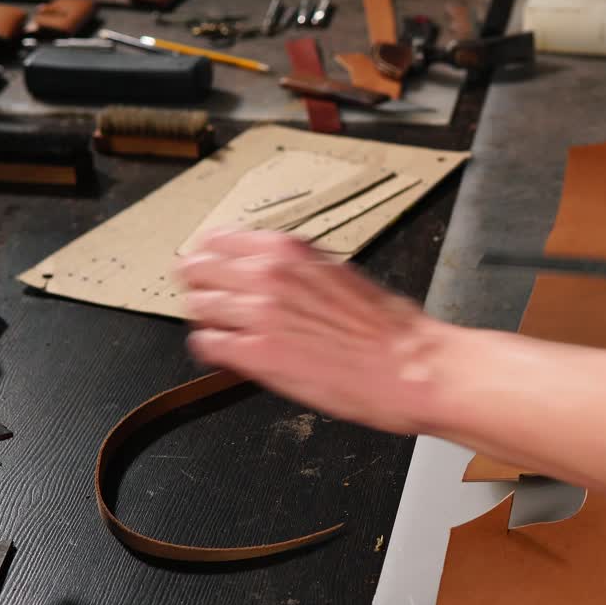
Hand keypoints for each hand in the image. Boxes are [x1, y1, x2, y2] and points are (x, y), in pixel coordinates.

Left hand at [175, 229, 454, 433]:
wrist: (409, 365)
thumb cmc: (389, 327)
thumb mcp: (339, 274)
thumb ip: (298, 271)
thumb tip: (272, 275)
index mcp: (289, 251)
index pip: (218, 239)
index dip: (209, 255)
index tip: (209, 266)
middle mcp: (268, 275)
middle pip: (196, 268)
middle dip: (198, 284)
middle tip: (205, 298)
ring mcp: (258, 315)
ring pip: (198, 306)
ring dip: (205, 318)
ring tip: (219, 328)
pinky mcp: (257, 355)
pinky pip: (207, 344)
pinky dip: (212, 348)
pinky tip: (226, 352)